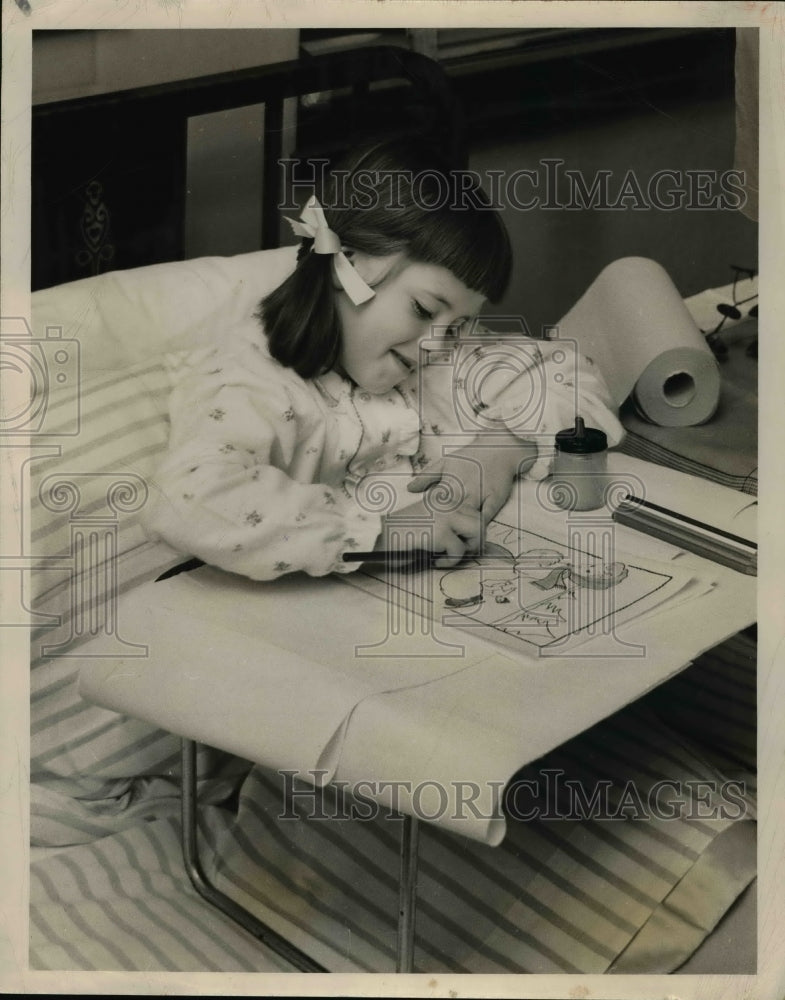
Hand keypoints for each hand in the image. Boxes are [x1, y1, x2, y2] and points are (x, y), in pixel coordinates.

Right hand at [380, 494, 483, 567]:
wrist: (381, 536)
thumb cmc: (403, 533)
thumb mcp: (430, 523)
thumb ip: (449, 524)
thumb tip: (473, 540)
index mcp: (445, 498)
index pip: (474, 511)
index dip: (470, 531)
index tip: (459, 542)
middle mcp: (448, 503)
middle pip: (481, 521)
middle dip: (475, 539)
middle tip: (459, 550)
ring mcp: (446, 516)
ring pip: (478, 533)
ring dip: (465, 550)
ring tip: (447, 556)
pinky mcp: (441, 533)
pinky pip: (459, 552)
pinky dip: (448, 562)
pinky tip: (434, 560)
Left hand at [407, 436, 537, 528]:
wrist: (499, 448)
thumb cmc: (471, 456)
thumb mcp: (446, 462)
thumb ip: (427, 476)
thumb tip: (409, 489)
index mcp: (450, 483)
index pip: (434, 503)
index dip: (426, 516)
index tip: (419, 527)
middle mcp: (463, 491)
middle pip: (448, 514)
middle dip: (440, 528)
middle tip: (430, 541)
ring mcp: (479, 496)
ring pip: (466, 518)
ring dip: (457, 531)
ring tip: (448, 544)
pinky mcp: (494, 500)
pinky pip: (485, 517)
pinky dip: (477, 528)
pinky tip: (470, 538)